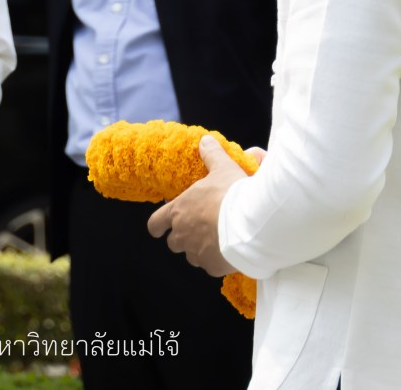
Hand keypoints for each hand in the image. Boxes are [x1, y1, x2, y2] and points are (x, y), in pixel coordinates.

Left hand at [147, 135, 247, 276]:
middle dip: (182, 239)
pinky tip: (227, 255)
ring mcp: (196, 251)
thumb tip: (205, 140)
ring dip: (199, 251)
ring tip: (215, 243)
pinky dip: (216, 263)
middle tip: (197, 232)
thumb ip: (212, 155)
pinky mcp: (212, 266)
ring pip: (191, 256)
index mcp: (178, 211)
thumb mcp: (222, 169)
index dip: (157, 227)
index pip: (155, 223)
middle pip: (173, 243)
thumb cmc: (233, 194)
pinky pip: (210, 267)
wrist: (252, 223)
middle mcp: (182, 233)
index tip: (159, 229)